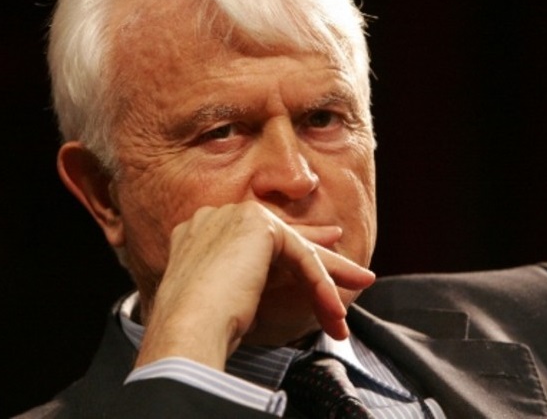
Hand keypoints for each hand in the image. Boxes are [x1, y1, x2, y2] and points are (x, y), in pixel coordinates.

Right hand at [134, 201, 374, 369]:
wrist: (189, 330)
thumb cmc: (201, 329)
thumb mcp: (232, 298)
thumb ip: (252, 280)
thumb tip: (278, 284)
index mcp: (199, 232)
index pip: (257, 239)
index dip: (293, 246)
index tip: (322, 251)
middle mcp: (215, 217)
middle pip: (282, 238)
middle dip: (322, 254)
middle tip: (354, 267)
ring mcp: (233, 216)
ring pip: (295, 247)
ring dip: (330, 276)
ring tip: (357, 292)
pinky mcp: (257, 224)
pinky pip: (301, 255)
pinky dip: (321, 283)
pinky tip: (334, 308)